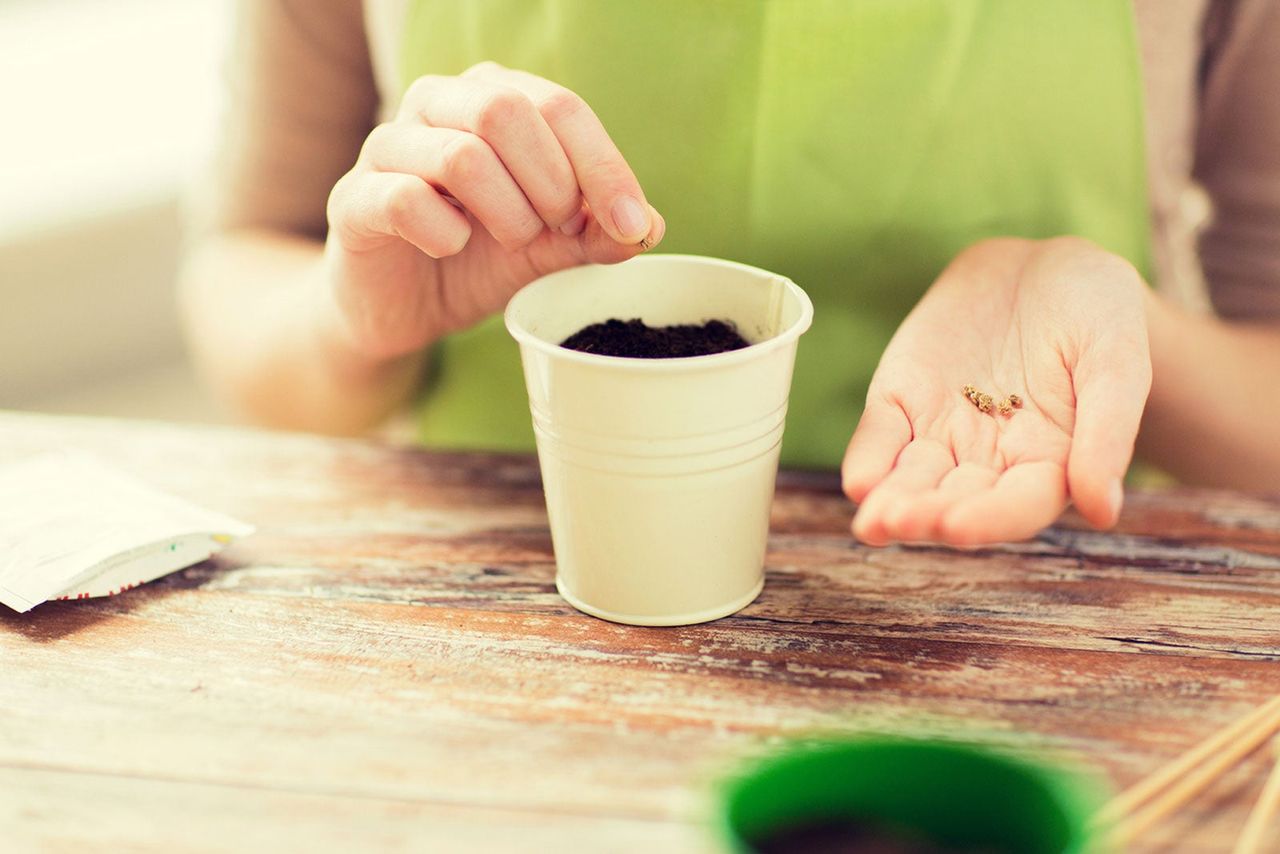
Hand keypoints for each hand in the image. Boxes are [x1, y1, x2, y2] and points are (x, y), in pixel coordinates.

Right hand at [322, 62, 664, 359]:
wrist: (402, 309)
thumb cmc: (477, 259)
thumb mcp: (549, 248)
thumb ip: (596, 234)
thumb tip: (651, 227)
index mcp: (492, 97)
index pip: (560, 107)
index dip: (604, 168)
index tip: (631, 225)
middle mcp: (437, 104)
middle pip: (507, 111)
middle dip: (551, 185)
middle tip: (556, 231)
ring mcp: (388, 146)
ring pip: (462, 154)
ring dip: (507, 213)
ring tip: (511, 241)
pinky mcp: (355, 198)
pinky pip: (409, 199)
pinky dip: (447, 234)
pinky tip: (454, 247)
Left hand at [842, 237, 1151, 545]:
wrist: (1043, 267)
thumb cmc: (1097, 315)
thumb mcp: (1117, 362)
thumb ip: (1108, 432)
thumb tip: (1103, 511)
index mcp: (1050, 463)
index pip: (1018, 505)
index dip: (988, 518)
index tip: (957, 526)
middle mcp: (991, 461)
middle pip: (956, 501)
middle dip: (926, 516)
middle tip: (896, 523)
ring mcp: (942, 434)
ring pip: (913, 479)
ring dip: (890, 501)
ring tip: (870, 521)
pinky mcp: (903, 402)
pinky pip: (881, 436)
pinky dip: (868, 459)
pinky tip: (857, 482)